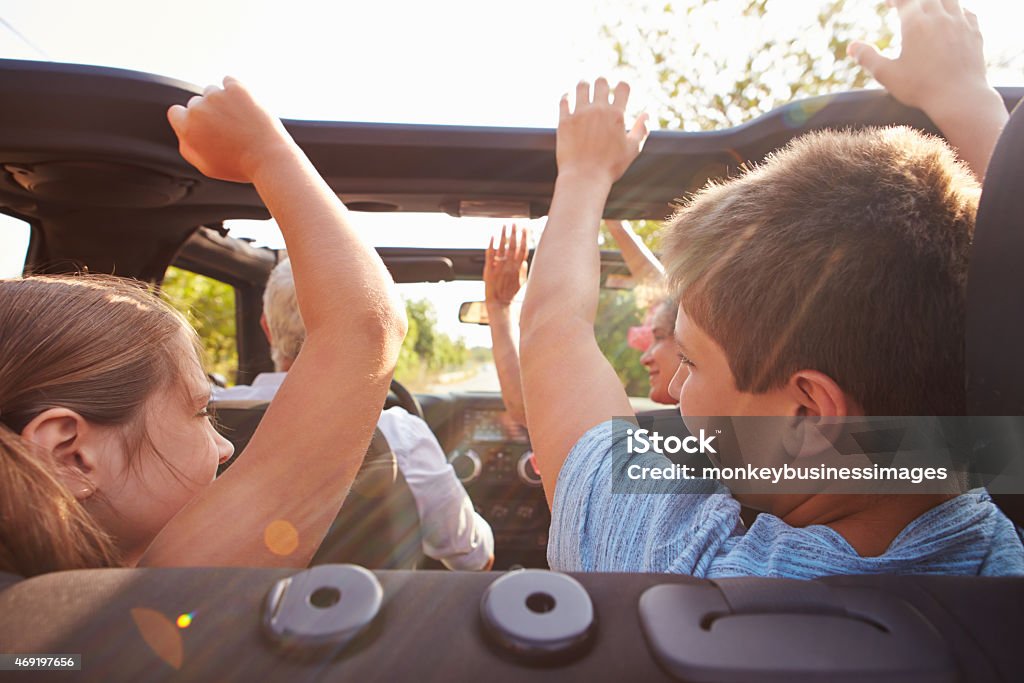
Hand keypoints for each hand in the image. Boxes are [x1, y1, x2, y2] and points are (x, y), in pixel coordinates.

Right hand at [167, 77, 293, 182]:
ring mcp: (217, 96)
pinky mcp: (236, 88)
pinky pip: (229, 81)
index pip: (176, 112)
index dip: (191, 120)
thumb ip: (187, 146)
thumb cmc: (239, 166)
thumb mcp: (205, 166)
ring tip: (240, 120)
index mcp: (187, 127)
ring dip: (222, 101)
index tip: (205, 126)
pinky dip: (235, 90)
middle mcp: (198, 109)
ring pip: (213, 91)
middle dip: (208, 113)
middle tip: (228, 129)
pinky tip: (245, 105)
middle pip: (196, 102)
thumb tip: (182, 132)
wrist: (268, 158)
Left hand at [484, 224, 528, 306]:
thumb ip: (524, 271)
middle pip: (513, 246)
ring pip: (502, 248)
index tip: (525, 229)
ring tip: (505, 225)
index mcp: (518, 268)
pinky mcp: (489, 269)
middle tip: (515, 223)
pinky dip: (491, 245)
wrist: (499, 303)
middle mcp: (509, 266)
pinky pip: (490, 255)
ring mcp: (499, 267)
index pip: (523, 249)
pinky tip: (492, 237)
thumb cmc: (510, 294)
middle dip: (515, 234)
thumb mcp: (522, 283)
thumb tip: (525, 262)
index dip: (524, 239)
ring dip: (504, 236)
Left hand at [557, 78, 648, 186]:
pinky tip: (568, 98)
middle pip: (601, 82)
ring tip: (584, 90)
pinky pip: (564, 100)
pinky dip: (567, 97)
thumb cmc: (611, 166)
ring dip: (584, 86)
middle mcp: (598, 110)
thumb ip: (642, 129)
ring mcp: (579, 114)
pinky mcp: (564, 121)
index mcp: (616, 115)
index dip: (623, 87)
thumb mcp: (633, 149)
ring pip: (581, 86)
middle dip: (603, 84)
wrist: (584, 178)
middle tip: (601, 89)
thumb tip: (647, 114)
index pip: (623, 86)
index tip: (619, 93)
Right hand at [848, 0, 990, 116]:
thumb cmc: (920, 88)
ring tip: (927, 10)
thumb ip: (867, 58)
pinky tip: (950, 18)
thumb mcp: (887, 75)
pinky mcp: (975, 32)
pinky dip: (956, 10)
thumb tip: (851, 46)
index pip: (903, 0)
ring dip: (935, 2)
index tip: (888, 3)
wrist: (960, 97)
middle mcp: (940, 16)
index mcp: (916, 23)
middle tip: (904, 7)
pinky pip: (966, 11)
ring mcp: (960, 22)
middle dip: (913, 1)